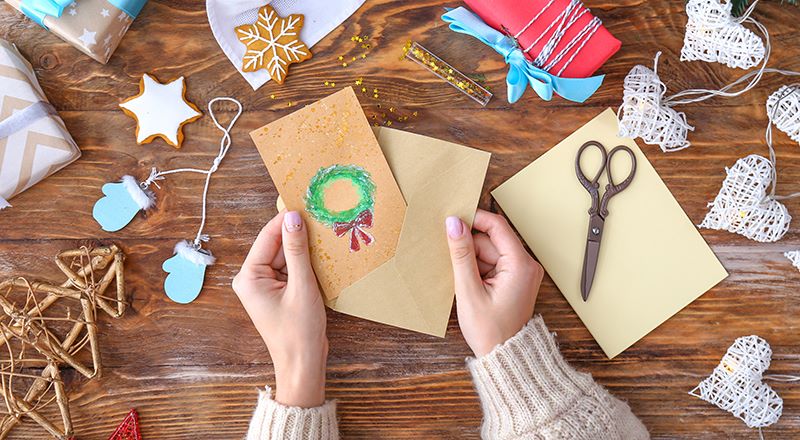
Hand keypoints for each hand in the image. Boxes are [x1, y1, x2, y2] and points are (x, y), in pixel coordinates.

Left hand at [233, 211, 327, 407]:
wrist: (302, 364)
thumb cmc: (298, 332)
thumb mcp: (302, 286)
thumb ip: (297, 250)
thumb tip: (293, 218)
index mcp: (248, 277)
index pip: (267, 237)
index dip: (286, 219)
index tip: (305, 202)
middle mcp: (251, 278)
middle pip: (277, 245)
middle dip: (298, 234)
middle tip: (322, 218)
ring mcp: (264, 286)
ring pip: (286, 256)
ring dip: (304, 249)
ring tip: (326, 237)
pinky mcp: (278, 292)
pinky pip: (291, 269)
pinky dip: (305, 264)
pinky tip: (322, 258)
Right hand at [445, 209, 543, 357]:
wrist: (504, 357)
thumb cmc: (491, 332)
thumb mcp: (469, 290)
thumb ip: (461, 254)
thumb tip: (454, 224)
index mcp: (521, 265)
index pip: (497, 226)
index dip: (474, 219)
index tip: (453, 219)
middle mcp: (526, 265)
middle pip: (491, 240)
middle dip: (469, 247)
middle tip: (453, 262)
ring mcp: (521, 272)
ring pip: (489, 251)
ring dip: (472, 260)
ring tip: (465, 283)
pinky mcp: (514, 279)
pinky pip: (492, 263)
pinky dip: (477, 269)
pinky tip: (469, 284)